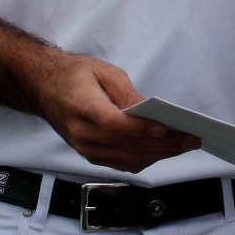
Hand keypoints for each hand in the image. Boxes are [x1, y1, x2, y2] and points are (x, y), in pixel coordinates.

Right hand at [33, 53, 201, 172]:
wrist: (45, 88)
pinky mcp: (90, 156)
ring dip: (159, 155)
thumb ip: (127, 92)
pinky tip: (164, 150)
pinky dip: (146, 159)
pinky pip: (122, 163)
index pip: (114, 124)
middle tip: (190, 139)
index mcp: (83, 105)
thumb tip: (150, 112)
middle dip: (163, 145)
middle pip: (127, 146)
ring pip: (128, 159)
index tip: (165, 128)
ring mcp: (85, 148)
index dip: (141, 129)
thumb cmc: (76, 76)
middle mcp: (82, 133)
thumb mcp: (104, 71)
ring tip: (184, 145)